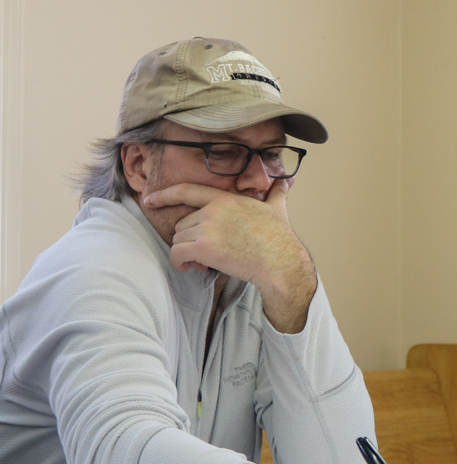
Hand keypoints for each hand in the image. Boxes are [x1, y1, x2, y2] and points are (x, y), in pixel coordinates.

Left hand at [143, 181, 316, 332]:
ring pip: (179, 239)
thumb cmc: (280, 239)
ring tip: (202, 262)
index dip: (165, 195)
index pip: (187, 190)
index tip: (150, 199)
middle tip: (204, 252)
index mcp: (226, 199)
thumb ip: (276, 194)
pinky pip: (177, 253)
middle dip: (189, 239)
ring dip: (187, 253)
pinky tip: (189, 267)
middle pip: (182, 223)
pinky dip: (179, 263)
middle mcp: (213, 210)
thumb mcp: (277, 209)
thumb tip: (285, 183)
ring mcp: (207, 228)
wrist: (281, 262)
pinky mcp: (203, 247)